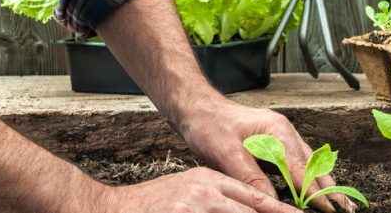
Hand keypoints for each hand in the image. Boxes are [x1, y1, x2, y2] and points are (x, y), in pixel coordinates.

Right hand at [103, 167, 303, 212]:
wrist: (111, 208)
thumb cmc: (153, 204)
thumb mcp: (190, 190)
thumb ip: (219, 198)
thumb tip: (252, 206)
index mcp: (211, 180)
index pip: (254, 197)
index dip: (279, 211)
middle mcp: (207, 191)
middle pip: (251, 209)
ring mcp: (195, 207)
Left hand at [176, 102, 355, 212]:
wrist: (197, 108)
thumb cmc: (210, 126)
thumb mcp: (226, 153)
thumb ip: (251, 177)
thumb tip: (272, 200)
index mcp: (277, 131)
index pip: (301, 168)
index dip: (315, 191)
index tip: (328, 208)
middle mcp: (285, 132)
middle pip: (313, 164)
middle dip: (329, 188)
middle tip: (345, 208)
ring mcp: (282, 136)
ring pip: (310, 163)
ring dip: (323, 183)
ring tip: (338, 202)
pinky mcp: (275, 143)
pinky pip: (298, 162)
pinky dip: (309, 177)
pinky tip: (316, 188)